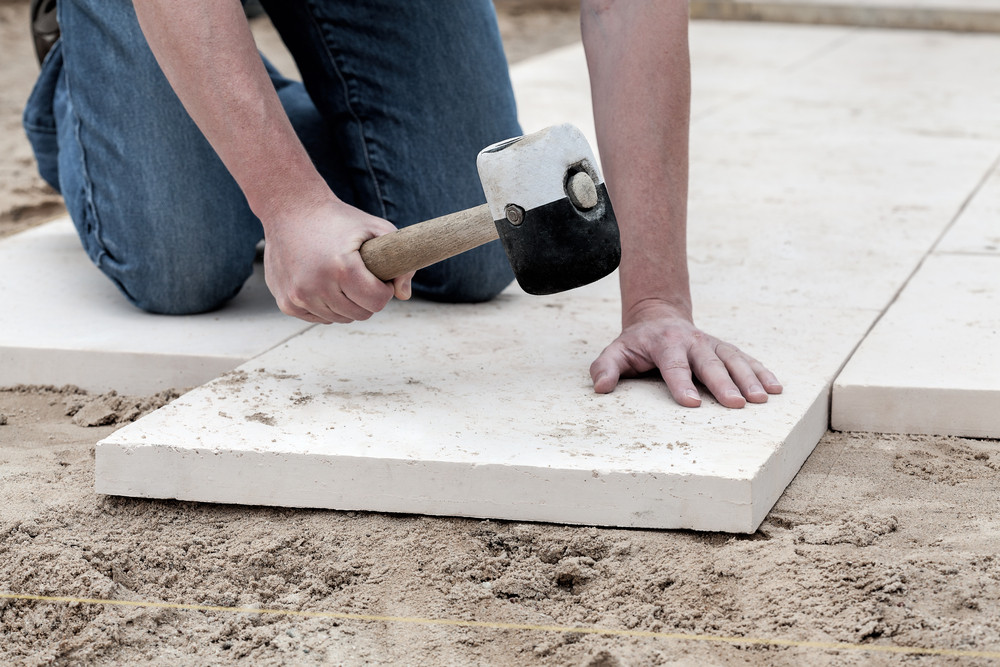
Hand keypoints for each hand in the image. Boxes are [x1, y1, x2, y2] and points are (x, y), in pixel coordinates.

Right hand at [263, 197, 413, 323]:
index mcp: (342, 268)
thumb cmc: (338, 219)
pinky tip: (323, 283)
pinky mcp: (287, 303)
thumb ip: (401, 261)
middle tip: (360, 276)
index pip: (377, 302)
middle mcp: (316, 286)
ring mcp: (298, 296)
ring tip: (341, 277)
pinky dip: (326, 306)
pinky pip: (319, 318)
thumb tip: (404, 295)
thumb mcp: (376, 228)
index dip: (384, 290)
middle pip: (361, 314)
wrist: (290, 209)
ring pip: (340, 319)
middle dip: (366, 298)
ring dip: (347, 304)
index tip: (378, 276)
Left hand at [590, 299, 781, 407]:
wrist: (658, 318)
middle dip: (724, 383)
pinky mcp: (724, 348)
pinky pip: (746, 359)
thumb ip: (605, 368)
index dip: (682, 384)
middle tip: (737, 404)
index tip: (692, 403)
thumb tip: (601, 387)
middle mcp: (692, 342)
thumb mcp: (615, 352)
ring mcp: (711, 344)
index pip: (673, 366)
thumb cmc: (636, 345)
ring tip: (763, 399)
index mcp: (664, 344)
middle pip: (709, 363)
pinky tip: (776, 388)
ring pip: (733, 359)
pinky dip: (762, 372)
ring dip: (750, 378)